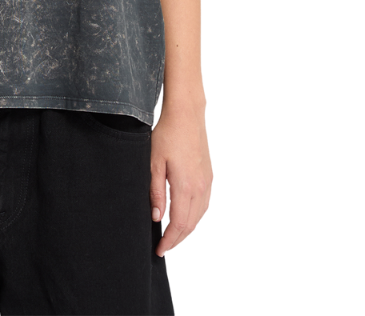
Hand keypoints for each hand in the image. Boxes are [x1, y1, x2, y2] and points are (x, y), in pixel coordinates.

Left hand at [150, 103, 212, 256]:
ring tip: (174, 236)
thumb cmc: (167, 134)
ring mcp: (207, 182)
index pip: (178, 224)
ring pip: (200, 217)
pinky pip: (205, 205)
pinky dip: (196, 217)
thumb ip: (156, 192)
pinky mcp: (210, 176)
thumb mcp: (154, 162)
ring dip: (187, 230)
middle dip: (177, 239)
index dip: (169, 241)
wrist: (187, 114)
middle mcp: (200, 188)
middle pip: (190, 225)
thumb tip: (157, 217)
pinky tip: (188, 217)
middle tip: (164, 247)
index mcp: (184, 187)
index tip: (159, 250)